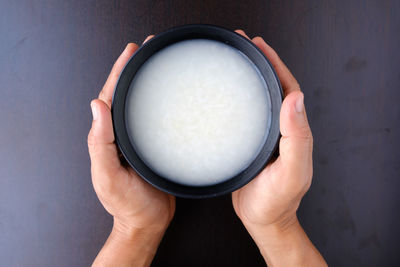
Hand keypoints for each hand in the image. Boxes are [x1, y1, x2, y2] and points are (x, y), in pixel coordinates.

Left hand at [88, 39, 174, 266]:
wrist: (147, 221)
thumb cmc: (128, 203)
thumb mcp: (109, 175)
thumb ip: (100, 143)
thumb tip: (95, 106)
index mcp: (107, 138)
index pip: (109, 97)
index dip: (118, 72)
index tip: (130, 53)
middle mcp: (121, 135)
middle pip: (125, 95)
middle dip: (133, 70)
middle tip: (147, 49)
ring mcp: (137, 140)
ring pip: (140, 105)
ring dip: (147, 83)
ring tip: (158, 64)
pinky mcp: (153, 146)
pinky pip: (155, 119)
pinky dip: (161, 103)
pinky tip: (171, 96)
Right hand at [232, 30, 325, 265]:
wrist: (263, 219)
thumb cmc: (276, 201)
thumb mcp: (291, 173)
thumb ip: (297, 138)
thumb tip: (296, 99)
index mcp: (293, 130)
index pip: (288, 87)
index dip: (275, 64)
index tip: (259, 46)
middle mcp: (281, 128)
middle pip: (272, 87)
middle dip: (260, 63)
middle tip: (242, 45)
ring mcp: (265, 134)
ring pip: (258, 98)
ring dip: (248, 77)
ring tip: (232, 61)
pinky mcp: (250, 143)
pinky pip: (245, 114)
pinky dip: (236, 99)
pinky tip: (223, 94)